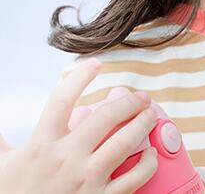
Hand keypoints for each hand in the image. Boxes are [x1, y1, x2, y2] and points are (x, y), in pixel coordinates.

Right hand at [0, 58, 159, 193]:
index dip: (81, 76)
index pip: (63, 98)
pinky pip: (134, 179)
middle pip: (106, 116)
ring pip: (125, 142)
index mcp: (41, 144)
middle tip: (139, 96)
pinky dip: (148, 163)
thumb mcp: (0, 165)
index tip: (96, 63)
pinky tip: (151, 153)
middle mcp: (66, 158)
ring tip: (150, 113)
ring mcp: (86, 180)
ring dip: (143, 123)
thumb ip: (0, 140)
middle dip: (128, 101)